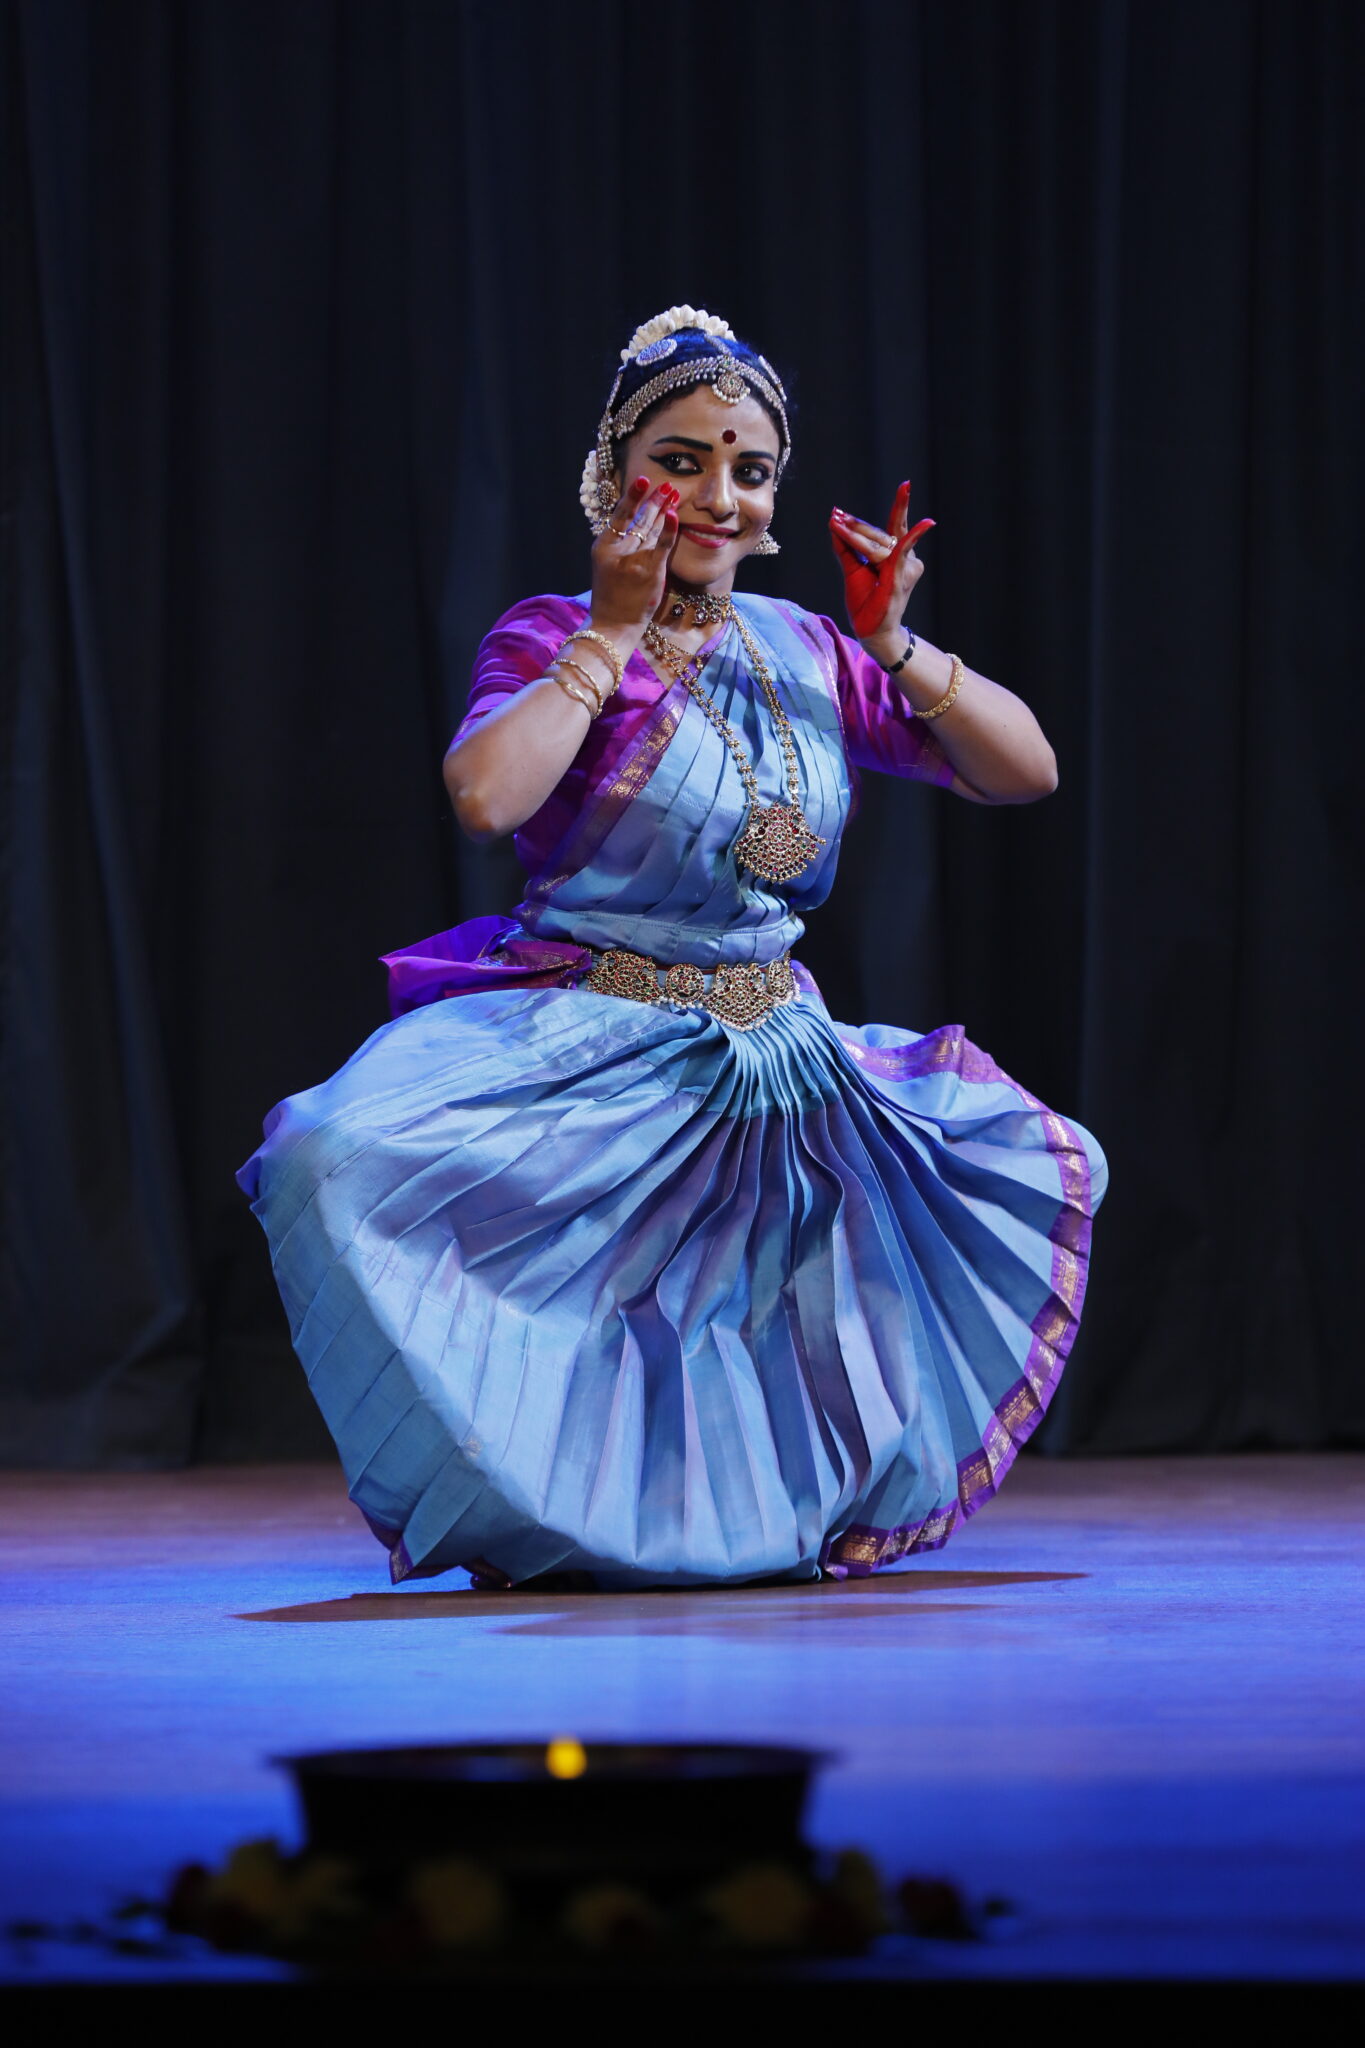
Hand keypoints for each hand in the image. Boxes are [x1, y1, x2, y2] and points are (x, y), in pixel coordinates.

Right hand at [590, 476, 679, 632]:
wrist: (613, 626)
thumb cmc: (612, 599)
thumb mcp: (607, 568)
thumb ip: (619, 547)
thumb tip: (637, 525)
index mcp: (603, 547)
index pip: (619, 515)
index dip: (633, 496)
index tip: (643, 481)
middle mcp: (617, 550)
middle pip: (638, 519)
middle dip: (654, 500)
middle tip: (667, 486)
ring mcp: (633, 560)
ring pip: (651, 529)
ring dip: (664, 508)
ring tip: (673, 493)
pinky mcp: (649, 571)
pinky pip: (662, 545)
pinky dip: (669, 529)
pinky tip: (674, 513)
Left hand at [829, 481, 935, 640]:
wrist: (871, 631)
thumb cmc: (865, 602)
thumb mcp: (852, 570)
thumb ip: (845, 547)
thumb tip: (833, 521)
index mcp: (895, 556)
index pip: (892, 527)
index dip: (899, 506)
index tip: (904, 485)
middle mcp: (906, 559)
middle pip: (880, 534)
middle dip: (857, 525)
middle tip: (837, 515)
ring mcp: (905, 568)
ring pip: (879, 543)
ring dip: (856, 534)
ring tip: (838, 521)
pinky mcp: (900, 577)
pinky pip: (901, 553)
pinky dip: (913, 536)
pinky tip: (925, 523)